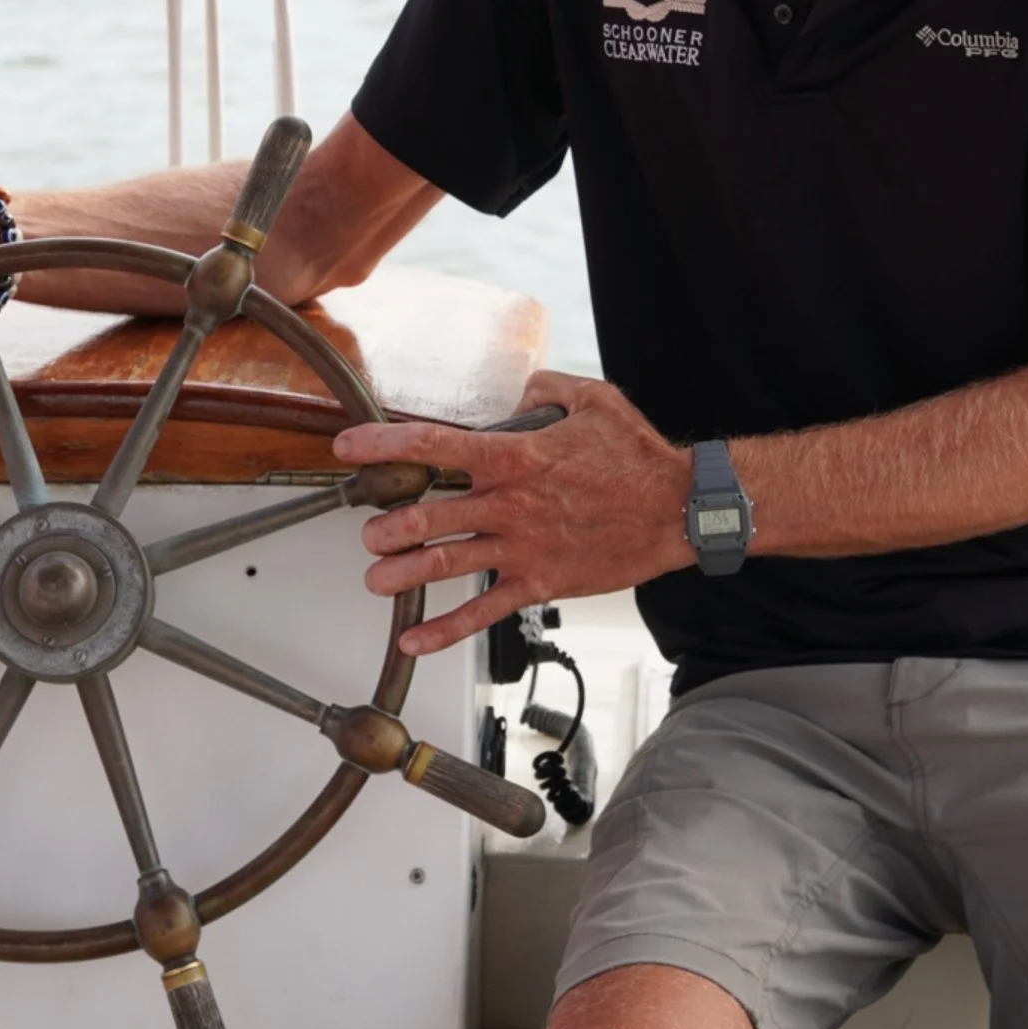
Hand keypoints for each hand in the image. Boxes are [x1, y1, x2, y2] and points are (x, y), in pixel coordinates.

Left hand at [334, 369, 695, 654]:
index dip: (385, 444)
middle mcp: (511, 504)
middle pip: (429, 515)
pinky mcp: (539, 584)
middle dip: (386, 524)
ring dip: (403, 573)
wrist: (678, 510)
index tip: (350, 445)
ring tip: (376, 579)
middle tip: (366, 530)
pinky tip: (415, 639)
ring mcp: (523, 548)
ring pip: (446, 563)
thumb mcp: (592, 399)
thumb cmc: (637, 457)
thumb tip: (517, 392)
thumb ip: (544, 389)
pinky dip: (446, 629)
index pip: (436, 445)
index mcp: (517, 456)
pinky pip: (484, 611)